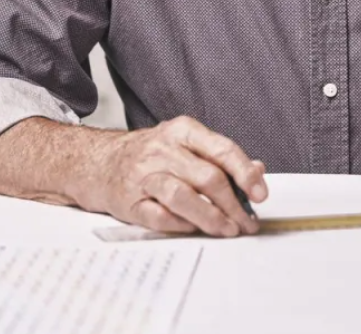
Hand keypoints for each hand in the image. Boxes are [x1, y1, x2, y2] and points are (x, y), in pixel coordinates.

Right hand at [95, 115, 267, 236]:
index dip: (245, 173)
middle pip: (208, 177)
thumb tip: (257, 170)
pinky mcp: (130, 201)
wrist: (100, 162)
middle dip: (233, 205)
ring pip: (184, 198)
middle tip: (247, 223)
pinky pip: (161, 217)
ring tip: (228, 230)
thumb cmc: (153, 154)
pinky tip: (195, 229)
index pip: (222, 150)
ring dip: (211, 218)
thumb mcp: (187, 143)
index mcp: (183, 130)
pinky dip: (182, 226)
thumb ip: (221, 156)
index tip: (260, 194)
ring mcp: (145, 175)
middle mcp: (164, 150)